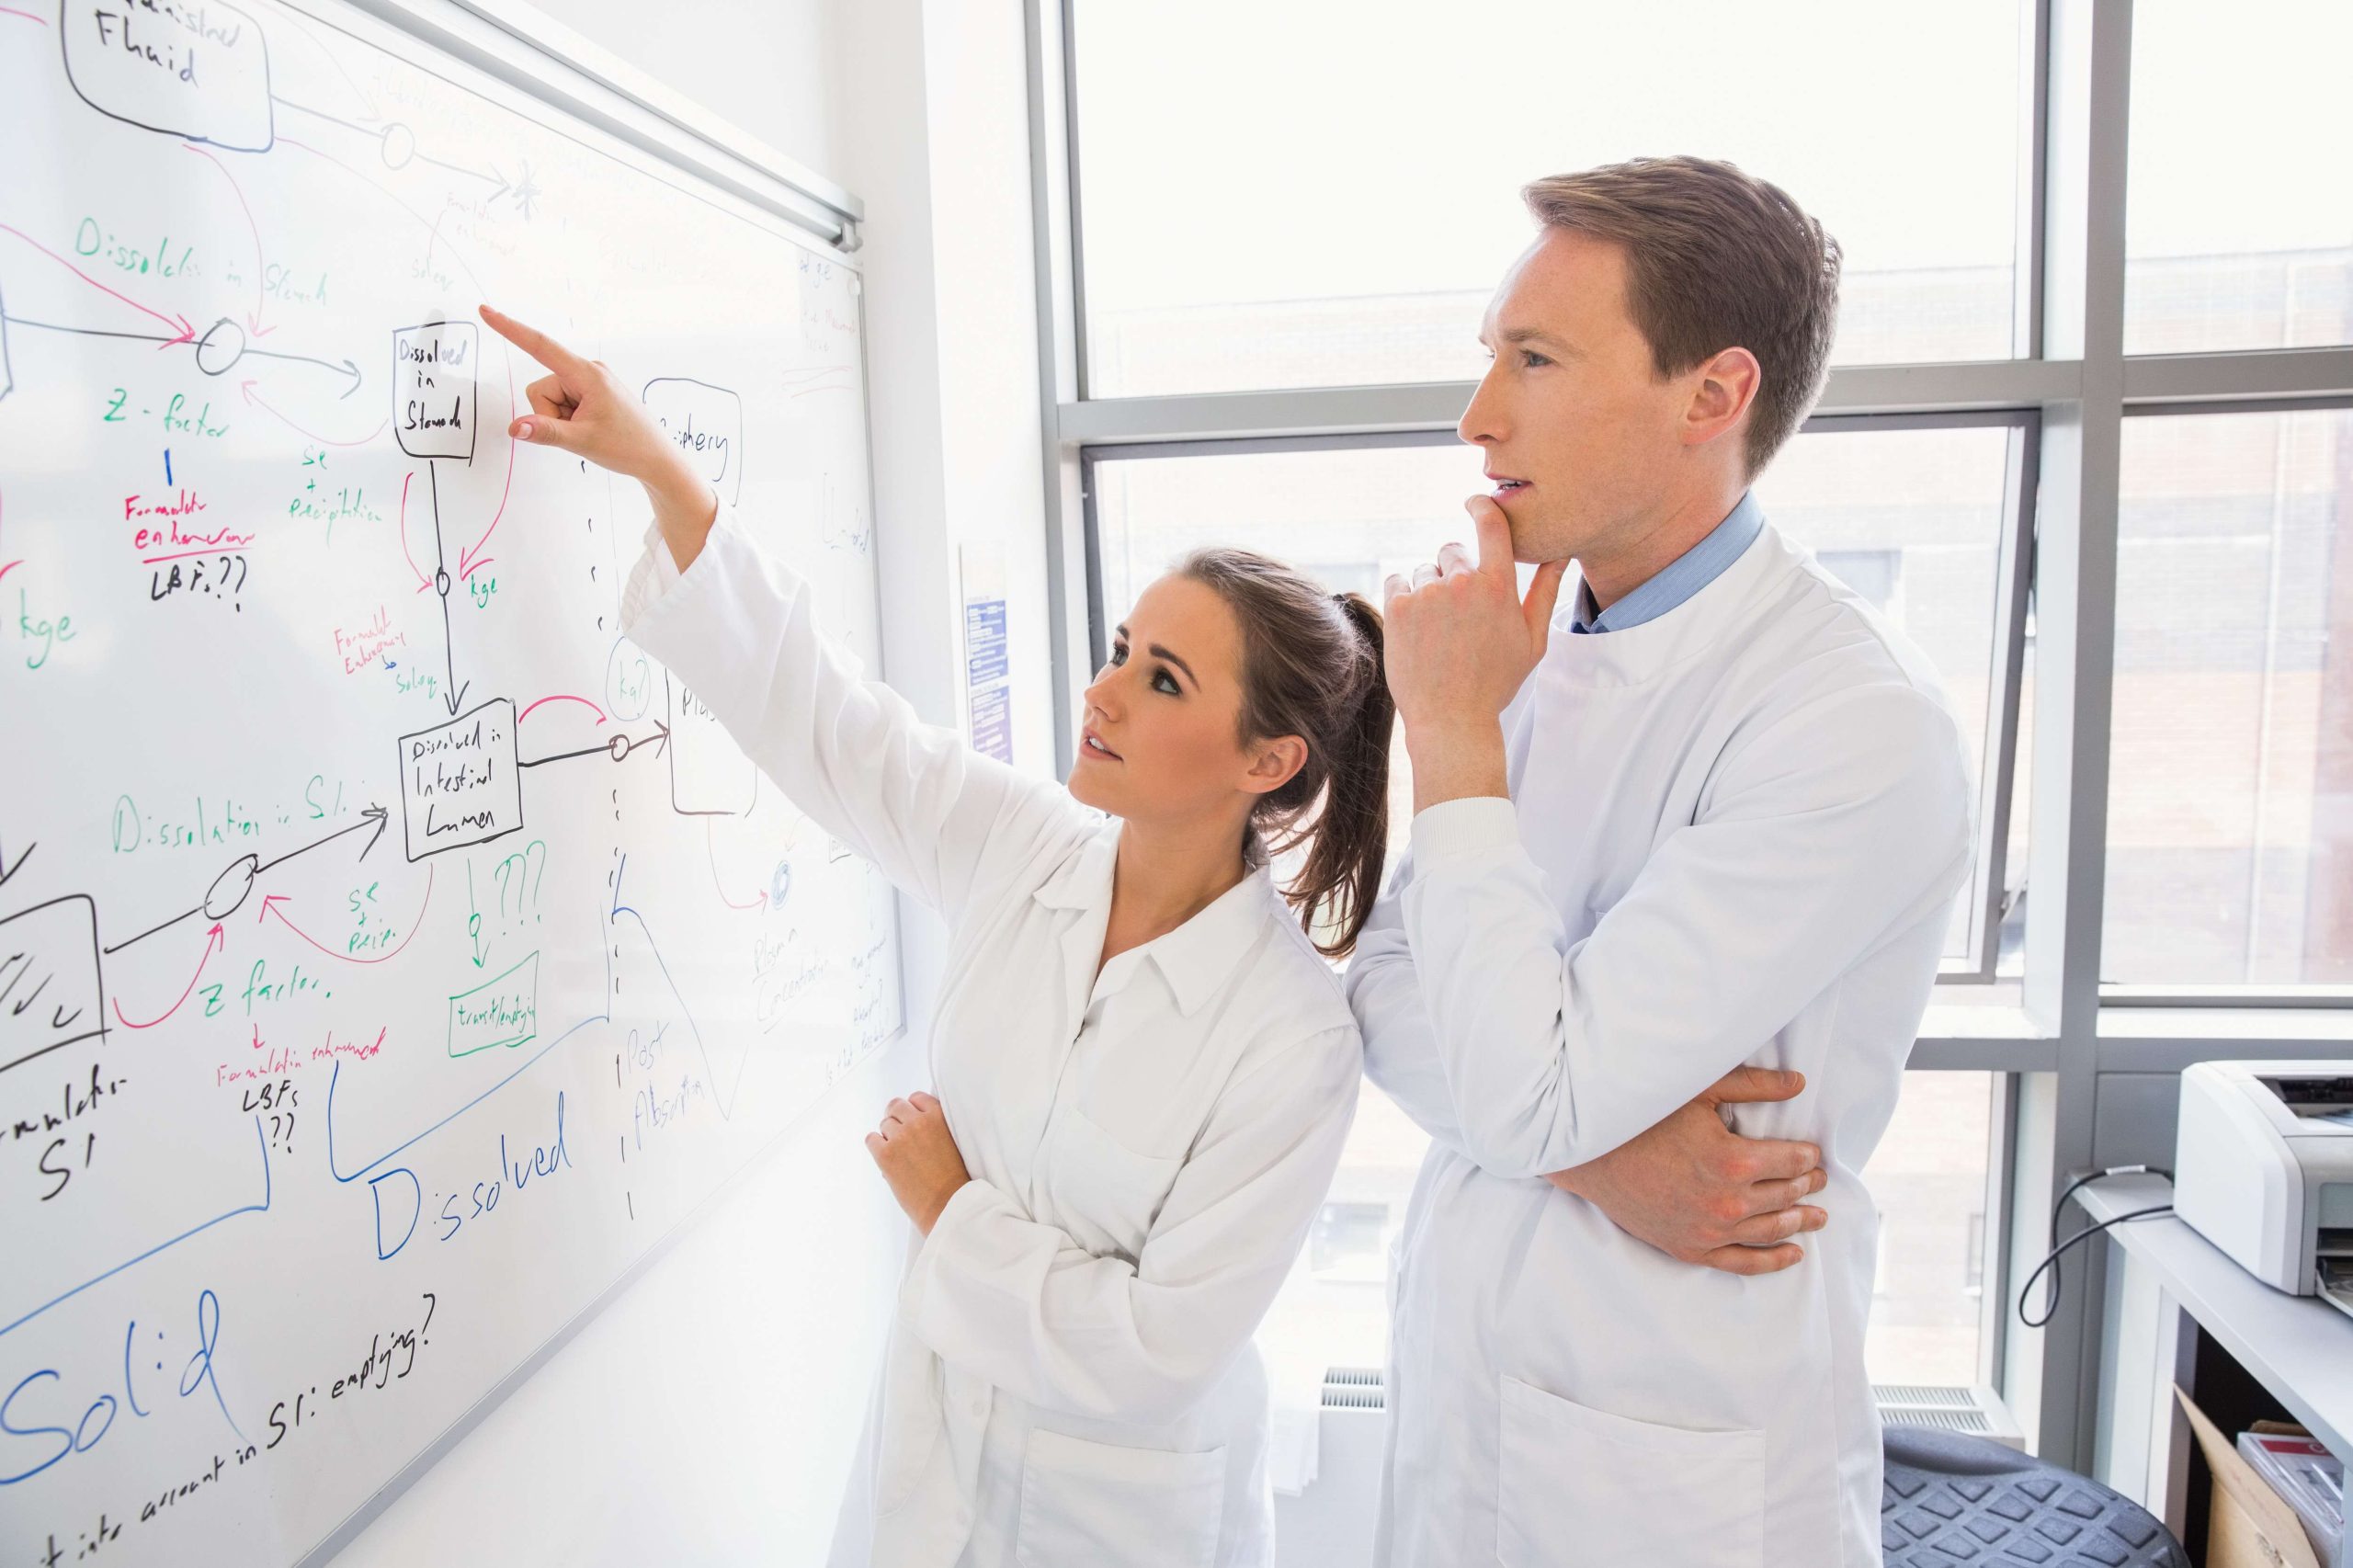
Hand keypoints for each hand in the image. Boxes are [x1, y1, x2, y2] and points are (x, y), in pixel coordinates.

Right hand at [477, 303, 715, 566]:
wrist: (657, 460)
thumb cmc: (628, 447)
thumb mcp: (582, 441)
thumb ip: (545, 432)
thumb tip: (514, 427)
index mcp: (587, 373)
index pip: (540, 346)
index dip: (510, 328)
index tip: (486, 311)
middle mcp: (587, 371)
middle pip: (541, 388)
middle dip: (550, 415)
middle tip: (579, 431)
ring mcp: (589, 382)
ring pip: (548, 399)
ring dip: (559, 420)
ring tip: (588, 431)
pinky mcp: (590, 393)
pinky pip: (561, 404)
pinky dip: (567, 420)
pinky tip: (591, 428)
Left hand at [864, 1092, 970, 1234]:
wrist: (947, 1205)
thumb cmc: (954, 1179)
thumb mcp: (953, 1142)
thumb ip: (935, 1127)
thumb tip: (910, 1123)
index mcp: (939, 1117)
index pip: (917, 1098)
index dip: (912, 1109)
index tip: (912, 1120)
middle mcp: (918, 1122)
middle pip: (896, 1106)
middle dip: (896, 1118)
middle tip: (899, 1134)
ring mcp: (900, 1137)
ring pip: (883, 1123)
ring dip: (888, 1135)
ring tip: (898, 1152)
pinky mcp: (885, 1154)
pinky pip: (871, 1139)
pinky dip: (876, 1146)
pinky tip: (885, 1157)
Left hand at [1382, 495, 1569, 809]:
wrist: (1451, 721)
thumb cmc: (1495, 683)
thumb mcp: (1532, 640)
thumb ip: (1545, 590)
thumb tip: (1560, 552)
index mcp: (1499, 585)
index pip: (1491, 523)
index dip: (1482, 507)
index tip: (1475, 503)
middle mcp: (1462, 582)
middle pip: (1453, 551)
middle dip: (1454, 573)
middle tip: (1459, 615)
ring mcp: (1428, 594)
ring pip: (1423, 571)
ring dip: (1428, 591)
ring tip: (1438, 632)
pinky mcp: (1398, 607)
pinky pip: (1397, 581)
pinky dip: (1404, 598)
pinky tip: (1417, 630)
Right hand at [1547, 1065, 1828, 1274]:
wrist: (1592, 1154)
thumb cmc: (1643, 1117)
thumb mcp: (1700, 1091)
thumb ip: (1754, 1086)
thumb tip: (1800, 1083)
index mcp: (1734, 1161)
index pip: (1792, 1161)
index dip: (1808, 1156)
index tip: (1813, 1153)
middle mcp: (1728, 1202)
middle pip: (1786, 1195)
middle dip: (1808, 1185)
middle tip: (1819, 1179)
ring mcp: (1710, 1231)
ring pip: (1771, 1230)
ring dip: (1800, 1221)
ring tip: (1818, 1216)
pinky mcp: (1690, 1248)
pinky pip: (1743, 1262)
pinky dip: (1773, 1260)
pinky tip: (1794, 1253)